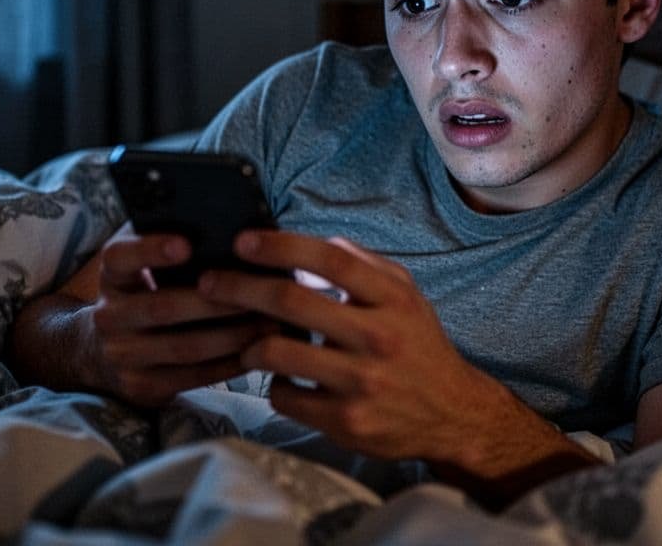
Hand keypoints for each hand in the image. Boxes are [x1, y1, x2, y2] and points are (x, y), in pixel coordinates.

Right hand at [39, 223, 274, 405]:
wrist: (101, 352)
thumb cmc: (144, 295)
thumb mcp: (143, 271)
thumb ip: (174, 252)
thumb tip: (238, 236)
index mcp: (111, 277)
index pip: (120, 258)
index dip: (150, 251)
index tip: (186, 244)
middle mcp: (108, 316)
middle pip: (163, 307)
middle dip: (216, 301)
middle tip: (259, 292)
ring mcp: (121, 356)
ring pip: (183, 346)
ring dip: (232, 335)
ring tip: (270, 323)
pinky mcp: (141, 387)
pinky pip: (191, 376)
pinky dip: (228, 363)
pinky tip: (257, 351)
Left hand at [196, 230, 597, 497]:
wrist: (451, 414)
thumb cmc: (417, 346)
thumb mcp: (406, 296)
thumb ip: (365, 265)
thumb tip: (318, 242)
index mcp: (392, 299)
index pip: (329, 260)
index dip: (280, 246)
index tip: (243, 241)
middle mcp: (378, 337)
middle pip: (292, 301)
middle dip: (240, 287)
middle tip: (210, 282)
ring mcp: (361, 382)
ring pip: (278, 353)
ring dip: (250, 344)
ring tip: (246, 342)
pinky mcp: (346, 420)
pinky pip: (284, 397)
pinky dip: (273, 385)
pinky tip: (280, 379)